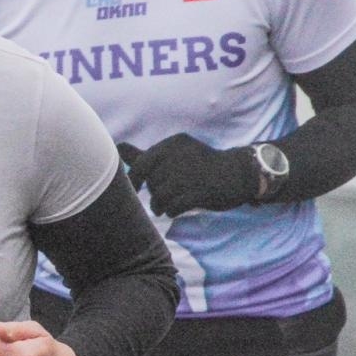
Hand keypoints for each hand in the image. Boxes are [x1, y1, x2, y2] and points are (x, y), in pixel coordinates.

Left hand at [119, 132, 258, 215]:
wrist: (239, 173)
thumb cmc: (201, 165)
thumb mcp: (175, 154)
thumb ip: (145, 154)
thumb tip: (117, 147)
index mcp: (173, 143)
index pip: (142, 163)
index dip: (135, 180)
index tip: (136, 190)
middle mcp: (180, 155)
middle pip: (151, 182)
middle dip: (153, 193)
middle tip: (161, 198)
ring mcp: (191, 174)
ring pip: (160, 196)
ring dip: (160, 206)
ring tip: (166, 207)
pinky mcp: (200, 192)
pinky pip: (174, 207)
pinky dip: (172, 211)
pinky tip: (176, 210)